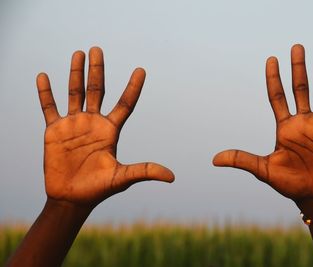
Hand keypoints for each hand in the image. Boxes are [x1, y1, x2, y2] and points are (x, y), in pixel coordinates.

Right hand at [37, 47, 173, 206]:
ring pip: (75, 93)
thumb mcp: (123, 178)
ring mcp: (74, 125)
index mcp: (111, 130)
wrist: (72, 199)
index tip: (141, 70)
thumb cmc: (98, 189)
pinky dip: (46, 93)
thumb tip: (172, 177)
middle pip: (97, 90)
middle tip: (97, 49)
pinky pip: (49, 107)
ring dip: (75, 73)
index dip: (133, 87)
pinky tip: (44, 76)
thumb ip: (145, 171)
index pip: (125, 103)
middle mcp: (94, 123)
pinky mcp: (54, 131)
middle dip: (97, 70)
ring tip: (78, 53)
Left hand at [213, 44, 312, 202]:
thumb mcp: (263, 169)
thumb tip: (214, 159)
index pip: (277, 97)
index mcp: (285, 127)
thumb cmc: (288, 183)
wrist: (312, 197)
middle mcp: (303, 123)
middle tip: (296, 47)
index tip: (271, 59)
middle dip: (298, 69)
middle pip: (300, 89)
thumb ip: (242, 160)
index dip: (273, 79)